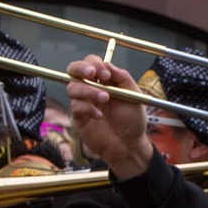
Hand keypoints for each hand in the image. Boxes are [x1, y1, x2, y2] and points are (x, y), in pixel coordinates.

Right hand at [66, 56, 151, 178]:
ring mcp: (83, 101)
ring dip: (88, 90)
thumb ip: (124, 79)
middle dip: (80, 68)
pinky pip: (75, 106)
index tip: (105, 74)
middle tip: (92, 74)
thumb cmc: (132, 120)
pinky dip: (87, 108)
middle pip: (74, 70)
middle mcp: (91, 88)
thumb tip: (109, 65)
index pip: (92, 63)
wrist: (128, 145)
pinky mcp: (79, 116)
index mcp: (105, 80)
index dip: (95, 64)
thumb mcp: (135, 97)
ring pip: (72, 87)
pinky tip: (99, 116)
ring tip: (105, 98)